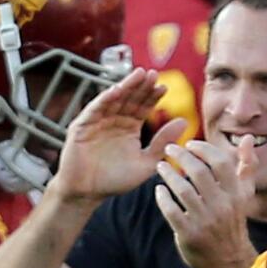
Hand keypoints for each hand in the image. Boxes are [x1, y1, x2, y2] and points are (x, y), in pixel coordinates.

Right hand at [52, 68, 186, 202]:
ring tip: (138, 75)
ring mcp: (97, 121)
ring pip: (114, 99)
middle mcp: (114, 121)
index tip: (165, 87)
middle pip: (130, 99)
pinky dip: (104, 99)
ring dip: (126, 86)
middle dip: (141, 86)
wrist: (88, 193)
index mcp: (130, 128)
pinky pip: (94, 109)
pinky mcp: (82, 126)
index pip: (143, 107)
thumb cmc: (116, 180)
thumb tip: (185, 121)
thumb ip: (163, 143)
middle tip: (153, 74)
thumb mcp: (147, 163)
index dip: (153, 97)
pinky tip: (117, 90)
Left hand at [154, 137, 258, 267]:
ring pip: (183, 190)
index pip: (221, 163)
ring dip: (168, 175)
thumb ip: (246, 166)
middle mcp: (223, 206)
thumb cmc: (233, 222)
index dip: (203, 149)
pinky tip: (159, 190)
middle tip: (169, 150)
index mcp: (237, 195)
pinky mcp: (189, 234)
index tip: (190, 144)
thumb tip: (246, 139)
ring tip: (160, 166)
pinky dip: (162, 198)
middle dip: (181, 156)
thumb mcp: (244, 195)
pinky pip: (171, 210)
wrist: (229, 261)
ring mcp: (205, 221)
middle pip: (199, 172)